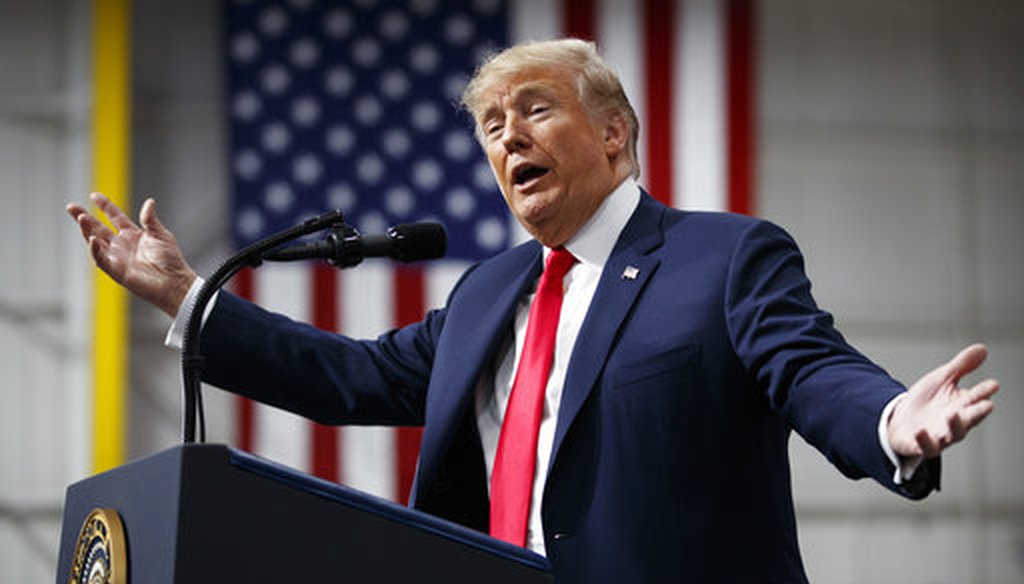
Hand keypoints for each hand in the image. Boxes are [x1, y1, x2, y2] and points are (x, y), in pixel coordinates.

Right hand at [67, 192, 196, 316]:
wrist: (175, 282)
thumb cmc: (171, 261)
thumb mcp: (161, 234)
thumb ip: (150, 219)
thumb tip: (149, 202)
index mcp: (133, 234)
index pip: (114, 217)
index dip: (105, 206)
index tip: (94, 196)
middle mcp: (122, 245)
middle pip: (98, 228)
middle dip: (84, 218)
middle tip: (72, 207)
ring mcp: (117, 257)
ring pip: (96, 242)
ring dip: (87, 230)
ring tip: (81, 218)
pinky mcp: (116, 270)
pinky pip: (101, 259)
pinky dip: (96, 250)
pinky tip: (92, 240)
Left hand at [888, 343, 998, 458]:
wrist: (899, 420)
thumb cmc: (926, 401)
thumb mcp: (942, 379)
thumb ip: (962, 366)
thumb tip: (983, 349)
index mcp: (962, 405)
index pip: (977, 398)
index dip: (985, 392)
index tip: (992, 384)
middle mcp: (955, 422)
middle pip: (970, 418)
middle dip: (978, 412)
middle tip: (987, 405)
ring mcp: (941, 435)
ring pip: (953, 435)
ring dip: (955, 426)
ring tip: (953, 415)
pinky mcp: (923, 445)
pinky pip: (926, 446)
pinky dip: (925, 440)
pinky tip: (921, 431)